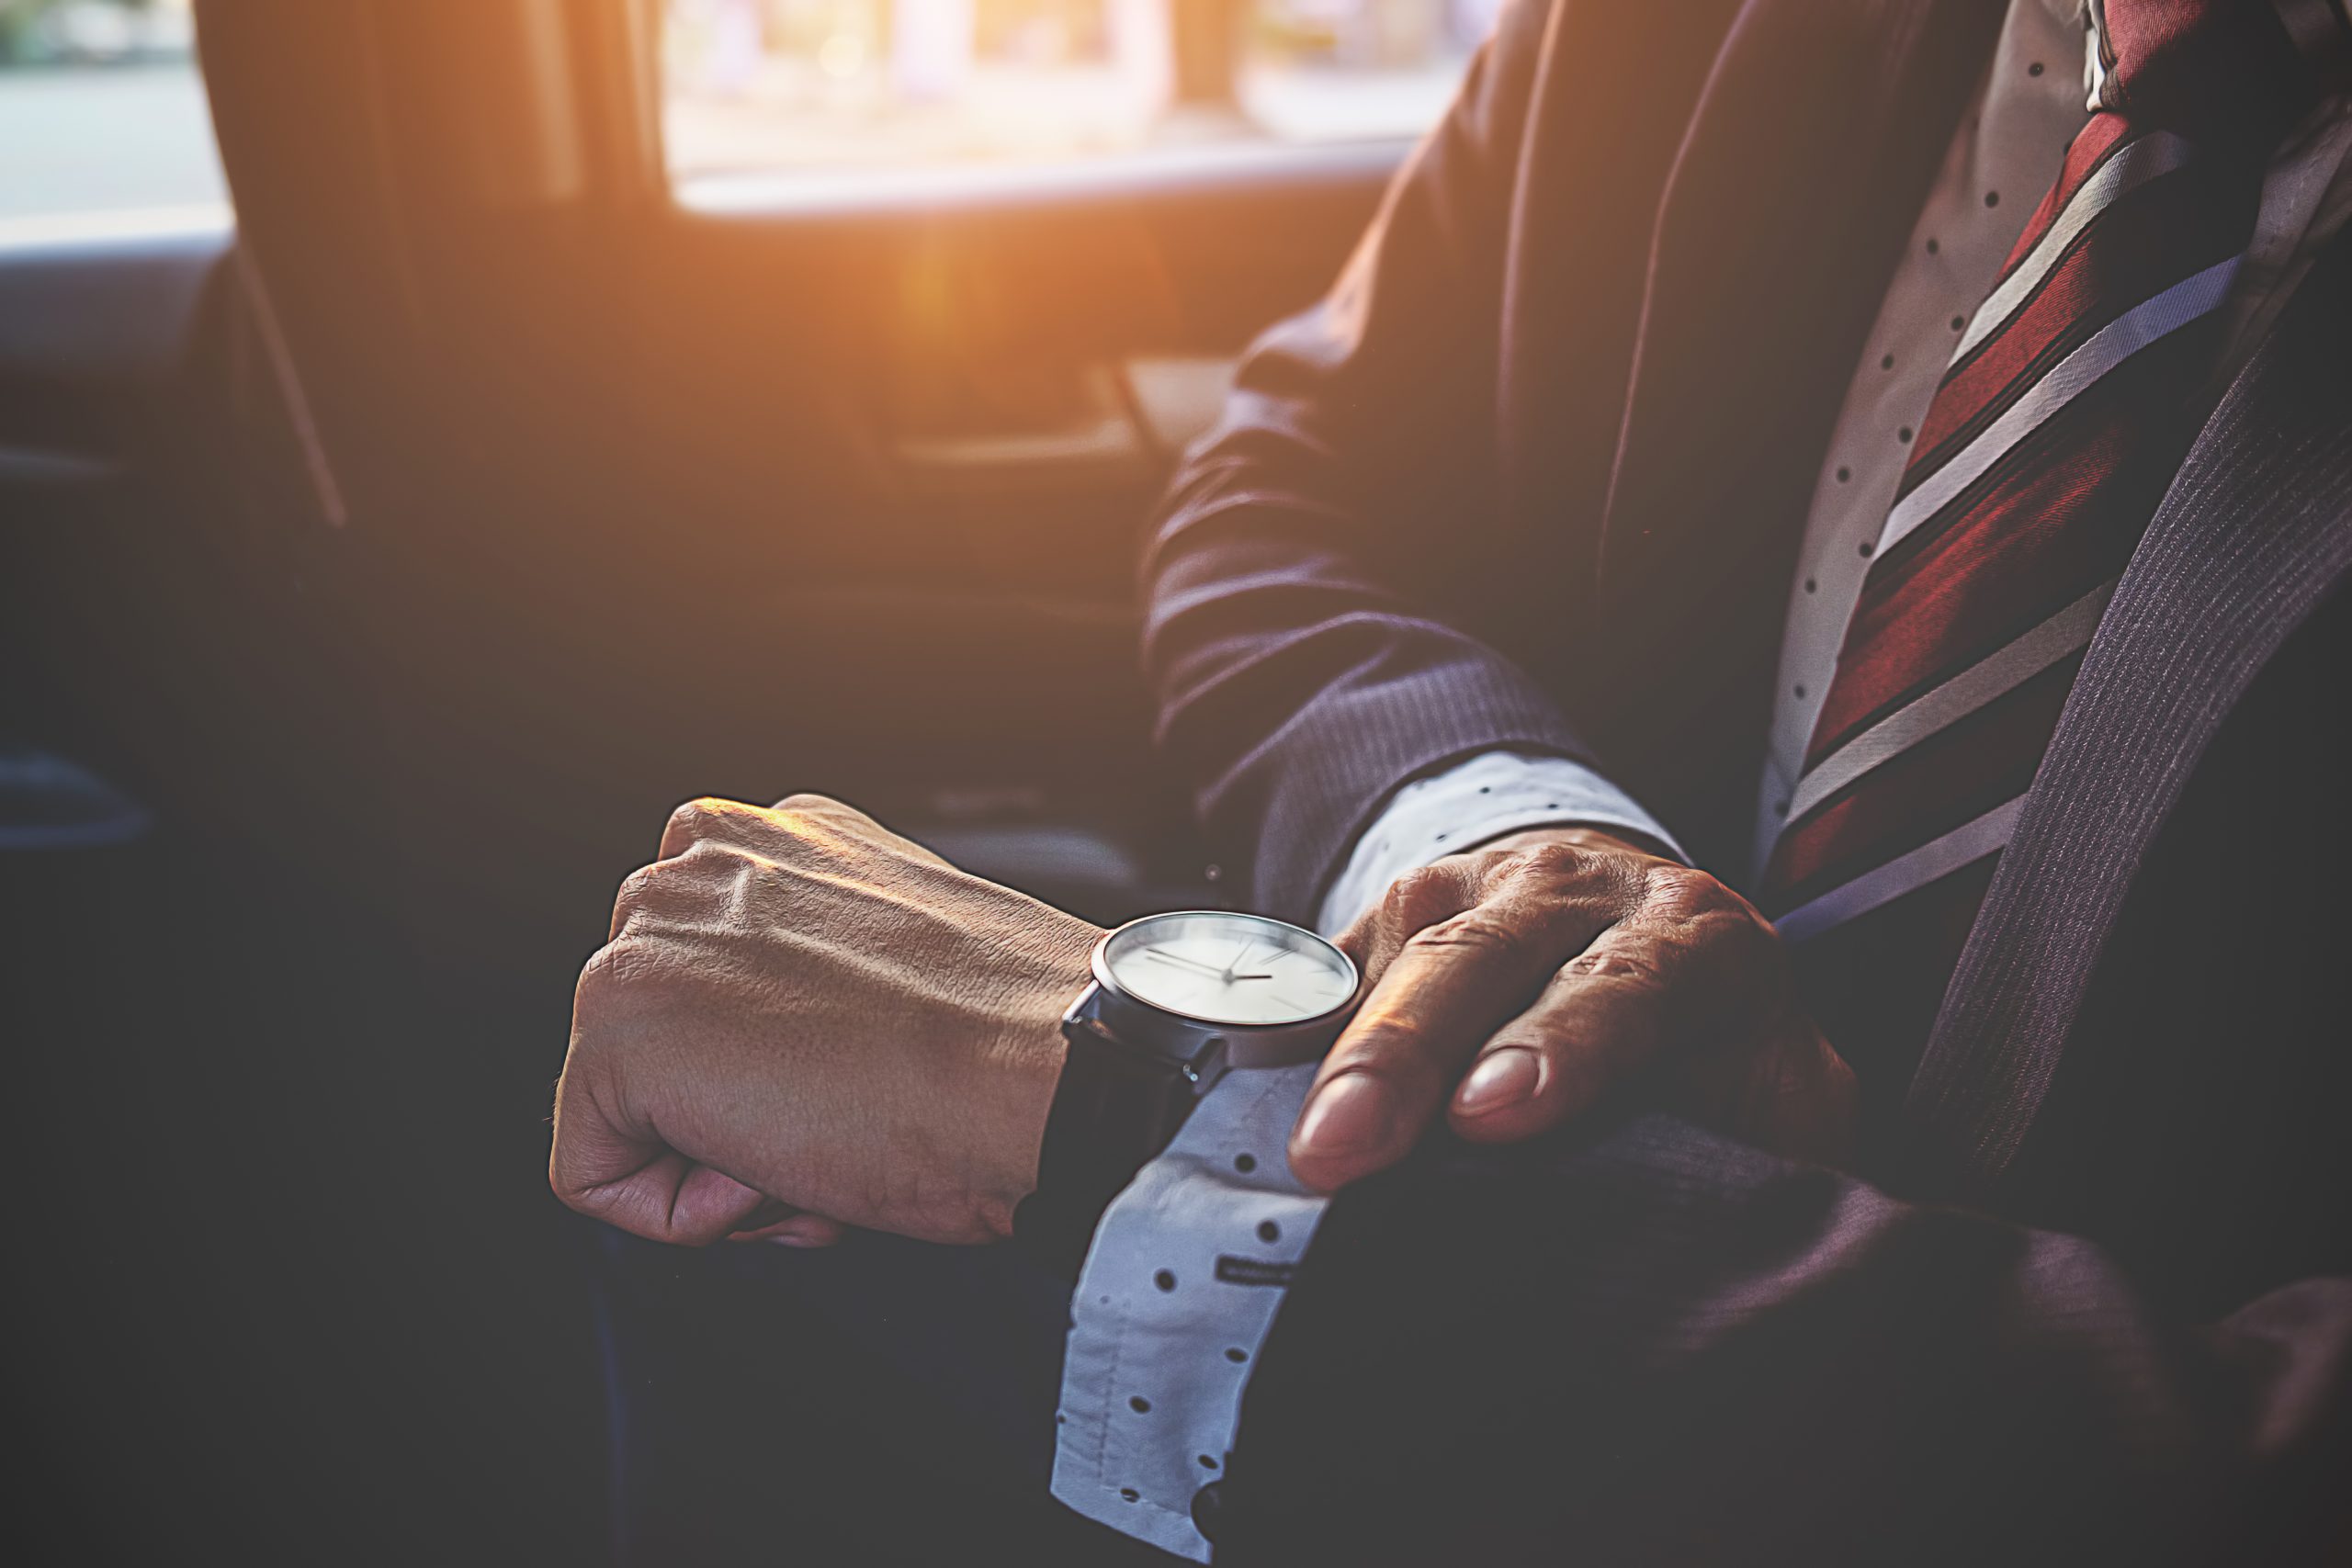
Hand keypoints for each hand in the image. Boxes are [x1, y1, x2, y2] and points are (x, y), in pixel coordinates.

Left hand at [548, 795, 1099, 1247]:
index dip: (774, 1064)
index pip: (703, 979)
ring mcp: (648, 940)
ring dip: (716, 1156)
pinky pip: (594, 1174)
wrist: (1047, 1069)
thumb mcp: (896, 953)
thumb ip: (812, 959)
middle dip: (737, 1107)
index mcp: (771, 836)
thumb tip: (774, 1042)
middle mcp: (697, 864)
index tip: (855, 1074)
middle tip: (842, 1115)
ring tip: (820, 1136)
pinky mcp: (621, 1030)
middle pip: (657, 1042)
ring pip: (623, 1106)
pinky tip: (780, 1168)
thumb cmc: (1012, 1038)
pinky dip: (678, 1214)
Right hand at [1288, 827, 1855, 1190]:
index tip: (1493, 1118)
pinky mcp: (1383, 916)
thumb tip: (1736, 1212)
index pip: (1627, 984)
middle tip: (1347, 1149)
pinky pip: (1322, 966)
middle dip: (1406, 1054)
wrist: (1631, 932)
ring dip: (1332, 1052)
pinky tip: (1241, 1081)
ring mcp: (1468, 889)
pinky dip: (1280, 1026)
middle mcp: (1575, 890)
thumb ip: (1773, 1136)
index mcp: (1691, 936)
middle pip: (1479, 959)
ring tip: (1287, 1143)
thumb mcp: (1778, 1088)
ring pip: (1392, 956)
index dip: (1561, 1047)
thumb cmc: (1708, 1050)